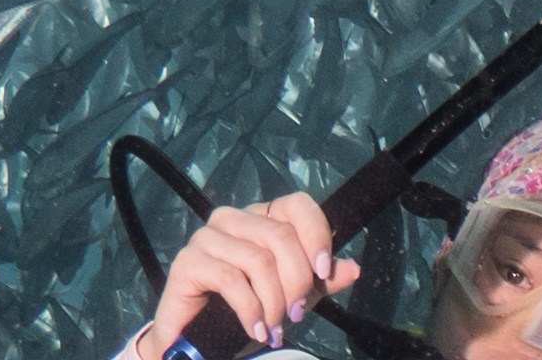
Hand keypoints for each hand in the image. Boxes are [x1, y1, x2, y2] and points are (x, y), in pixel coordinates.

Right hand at [132, 192, 365, 359]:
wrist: (197, 336)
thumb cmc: (248, 307)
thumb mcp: (295, 294)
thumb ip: (323, 281)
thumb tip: (353, 269)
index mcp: (262, 217)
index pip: (297, 205)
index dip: (316, 235)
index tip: (324, 271)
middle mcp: (233, 218)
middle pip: (281, 236)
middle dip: (297, 281)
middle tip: (297, 314)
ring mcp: (207, 236)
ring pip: (258, 260)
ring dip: (274, 301)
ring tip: (277, 327)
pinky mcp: (188, 261)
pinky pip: (232, 280)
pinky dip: (251, 310)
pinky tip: (258, 329)